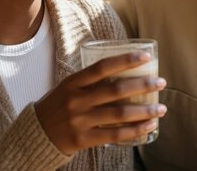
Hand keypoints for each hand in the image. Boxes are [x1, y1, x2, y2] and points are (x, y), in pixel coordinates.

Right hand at [34, 51, 166, 155]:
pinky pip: (115, 135)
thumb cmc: (58, 106)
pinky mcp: (83, 139)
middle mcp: (77, 100)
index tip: (146, 56)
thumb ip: (91, 81)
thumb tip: (124, 70)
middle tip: (161, 82)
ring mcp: (80, 120)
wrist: (35, 134)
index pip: (102, 66)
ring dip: (145, 110)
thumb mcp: (68, 87)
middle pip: (116, 90)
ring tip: (161, 108)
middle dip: (143, 85)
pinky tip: (149, 125)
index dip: (126, 60)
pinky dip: (135, 130)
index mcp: (73, 82)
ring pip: (119, 114)